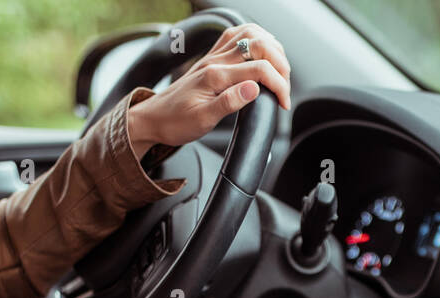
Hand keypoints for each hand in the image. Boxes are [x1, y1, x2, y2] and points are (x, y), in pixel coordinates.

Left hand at [126, 23, 291, 158]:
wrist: (154, 119)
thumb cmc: (176, 122)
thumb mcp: (203, 120)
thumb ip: (229, 102)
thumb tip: (254, 88)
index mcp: (216, 76)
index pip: (259, 70)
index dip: (279, 85)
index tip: (284, 103)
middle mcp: (216, 60)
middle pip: (260, 45)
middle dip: (281, 63)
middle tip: (285, 86)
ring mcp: (214, 56)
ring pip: (250, 34)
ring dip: (271, 46)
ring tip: (280, 69)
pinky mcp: (212, 58)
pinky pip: (237, 36)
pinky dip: (256, 39)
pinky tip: (262, 52)